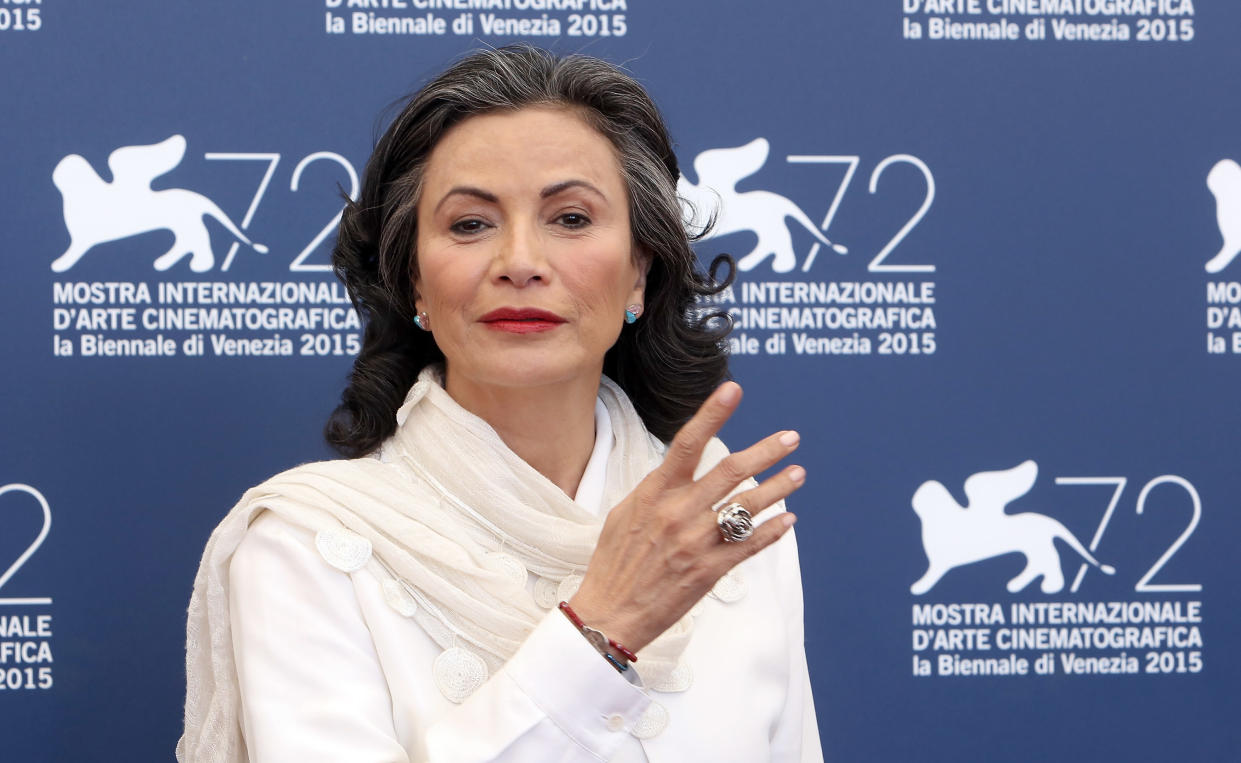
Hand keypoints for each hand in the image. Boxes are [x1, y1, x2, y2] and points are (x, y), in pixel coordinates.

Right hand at [568, 381, 804, 653]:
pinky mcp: (710, 571)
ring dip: (779, 487)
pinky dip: (773, 530)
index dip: (712, 414)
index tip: (733, 390)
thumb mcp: (623, 514)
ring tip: (798, 474)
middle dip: (767, 451)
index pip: (688, 443)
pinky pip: (751, 545)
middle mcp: (679, 513)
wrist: (610, 614)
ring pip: (749, 506)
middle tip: (791, 438)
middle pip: (731, 471)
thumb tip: (678, 471)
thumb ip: (656, 491)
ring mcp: (697, 542)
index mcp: (655, 493)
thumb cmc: (614, 563)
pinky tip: (788, 519)